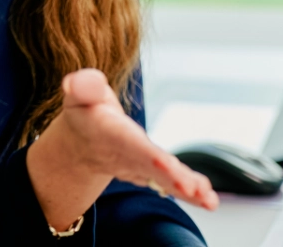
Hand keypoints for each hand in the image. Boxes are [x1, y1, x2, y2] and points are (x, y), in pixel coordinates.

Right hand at [30, 69, 219, 213]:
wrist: (82, 142)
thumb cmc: (86, 110)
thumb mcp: (80, 94)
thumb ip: (84, 87)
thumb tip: (74, 82)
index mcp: (111, 133)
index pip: (131, 143)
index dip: (147, 153)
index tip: (165, 163)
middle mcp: (127, 155)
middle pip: (152, 168)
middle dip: (172, 179)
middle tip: (194, 189)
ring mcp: (140, 168)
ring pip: (164, 181)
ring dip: (187, 191)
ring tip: (208, 200)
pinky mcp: (151, 174)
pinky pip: (171, 185)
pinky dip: (191, 193)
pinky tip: (209, 200)